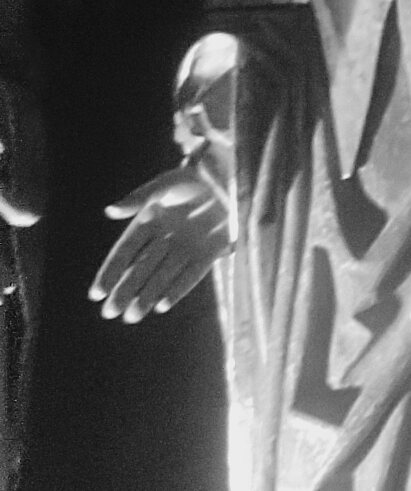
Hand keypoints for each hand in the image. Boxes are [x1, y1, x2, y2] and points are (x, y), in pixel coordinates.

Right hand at [90, 164, 227, 320]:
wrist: (233, 174)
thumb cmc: (196, 175)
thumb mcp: (166, 184)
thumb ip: (138, 198)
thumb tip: (110, 211)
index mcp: (149, 221)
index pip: (125, 251)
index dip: (111, 271)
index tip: (96, 292)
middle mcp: (166, 238)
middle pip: (141, 269)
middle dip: (125, 291)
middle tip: (110, 313)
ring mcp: (188, 247)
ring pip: (163, 276)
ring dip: (147, 295)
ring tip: (132, 316)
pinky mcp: (211, 252)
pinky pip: (192, 274)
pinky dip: (177, 289)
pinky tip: (162, 305)